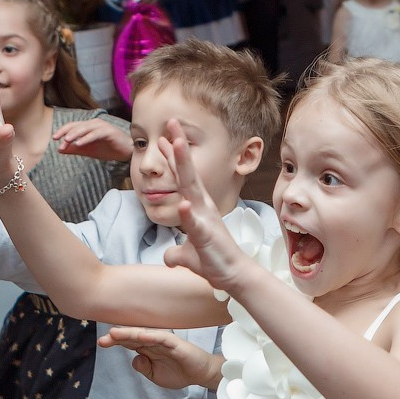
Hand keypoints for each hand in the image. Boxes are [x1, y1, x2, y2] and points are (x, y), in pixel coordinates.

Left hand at [54, 119, 132, 161]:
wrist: (126, 152)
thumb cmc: (108, 148)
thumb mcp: (88, 150)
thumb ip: (74, 149)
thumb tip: (60, 150)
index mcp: (88, 127)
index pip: (72, 126)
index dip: (62, 131)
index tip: (54, 139)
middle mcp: (94, 124)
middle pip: (77, 126)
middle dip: (66, 133)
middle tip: (57, 140)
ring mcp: (101, 126)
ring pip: (85, 128)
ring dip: (75, 134)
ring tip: (66, 140)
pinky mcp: (109, 132)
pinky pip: (95, 134)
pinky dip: (87, 138)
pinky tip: (79, 143)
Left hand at [98, 327, 221, 389]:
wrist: (200, 374)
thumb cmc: (179, 372)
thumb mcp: (155, 375)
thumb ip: (143, 368)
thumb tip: (135, 360)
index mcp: (147, 349)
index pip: (128, 343)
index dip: (115, 342)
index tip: (101, 343)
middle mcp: (153, 342)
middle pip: (132, 337)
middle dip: (117, 338)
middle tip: (102, 339)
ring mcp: (163, 341)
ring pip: (143, 335)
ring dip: (129, 334)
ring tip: (115, 334)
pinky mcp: (175, 343)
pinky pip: (161, 338)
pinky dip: (150, 337)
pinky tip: (140, 337)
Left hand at [159, 121, 246, 293]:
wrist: (233, 276)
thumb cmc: (214, 261)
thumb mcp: (188, 257)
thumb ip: (176, 253)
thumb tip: (168, 257)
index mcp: (197, 207)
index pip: (182, 179)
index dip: (174, 158)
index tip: (166, 137)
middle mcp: (202, 208)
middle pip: (187, 174)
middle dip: (179, 148)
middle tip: (171, 122)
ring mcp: (205, 220)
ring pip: (191, 190)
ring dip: (183, 166)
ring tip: (176, 144)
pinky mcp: (207, 238)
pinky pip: (195, 225)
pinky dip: (187, 215)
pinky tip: (182, 204)